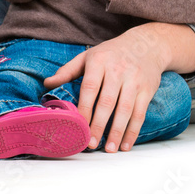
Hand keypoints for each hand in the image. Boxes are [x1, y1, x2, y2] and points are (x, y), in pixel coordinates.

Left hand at [42, 24, 173, 152]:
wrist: (146, 44)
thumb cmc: (111, 53)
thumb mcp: (88, 56)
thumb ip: (67, 71)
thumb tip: (47, 84)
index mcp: (99, 62)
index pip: (90, 87)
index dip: (84, 108)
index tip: (77, 125)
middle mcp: (117, 71)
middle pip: (107, 102)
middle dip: (98, 125)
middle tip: (90, 143)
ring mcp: (134, 81)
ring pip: (125, 110)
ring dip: (117, 132)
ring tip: (108, 149)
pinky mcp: (147, 90)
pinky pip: (140, 114)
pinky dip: (133, 131)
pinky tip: (126, 145)